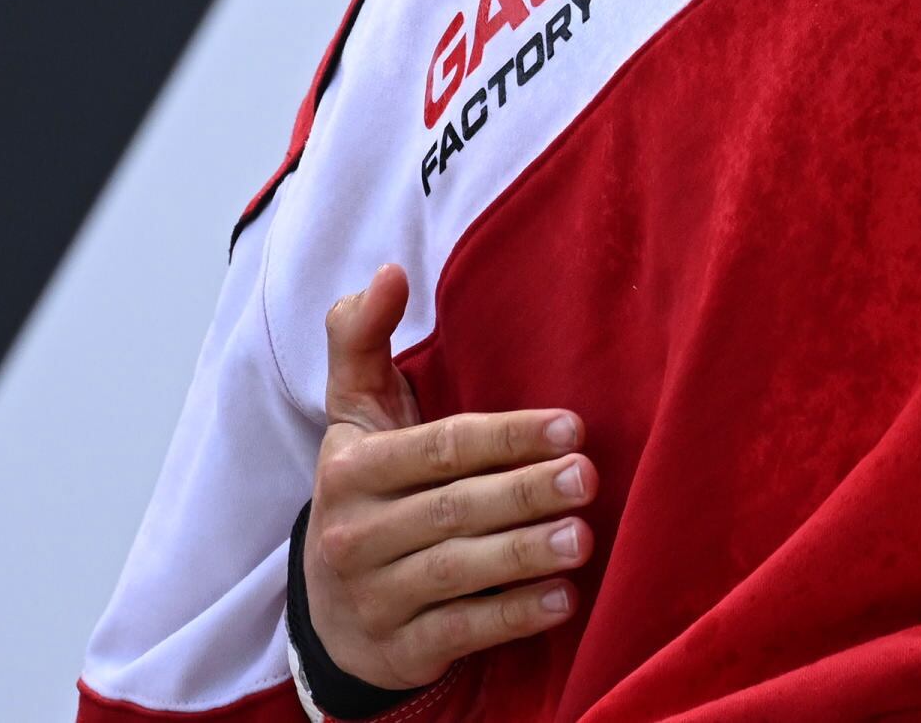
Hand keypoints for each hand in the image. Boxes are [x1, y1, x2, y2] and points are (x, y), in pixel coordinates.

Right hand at [301, 264, 597, 690]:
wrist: (331, 611)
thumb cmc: (366, 491)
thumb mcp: (355, 417)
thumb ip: (363, 340)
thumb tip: (388, 270)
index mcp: (351, 469)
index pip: (438, 448)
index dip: (507, 436)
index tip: (574, 425)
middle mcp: (353, 535)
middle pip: (453, 509)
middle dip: (524, 492)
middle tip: (588, 477)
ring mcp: (373, 597)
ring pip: (455, 572)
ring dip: (523, 554)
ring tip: (583, 537)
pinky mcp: (398, 650)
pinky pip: (459, 631)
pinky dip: (511, 617)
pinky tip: (563, 599)